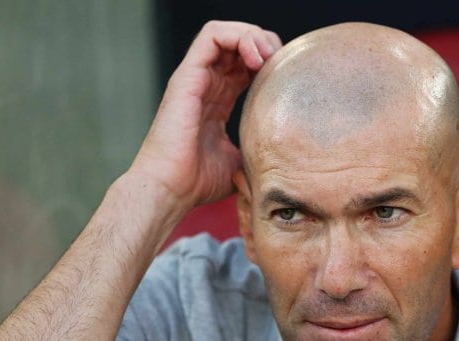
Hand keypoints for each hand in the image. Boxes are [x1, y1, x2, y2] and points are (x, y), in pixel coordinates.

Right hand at [130, 21, 280, 208]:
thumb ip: (255, 149)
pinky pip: (212, 35)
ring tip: (267, 57)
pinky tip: (255, 58)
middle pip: (239, 43)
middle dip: (266, 45)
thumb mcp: (239, 162)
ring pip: (226, 32)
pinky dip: (239, 37)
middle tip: (281, 65)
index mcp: (218, 100)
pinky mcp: (188, 75)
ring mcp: (195, 77)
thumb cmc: (198, 182)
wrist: (171, 189)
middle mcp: (206, 84)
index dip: (270, 63)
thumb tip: (281, 156)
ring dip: (254, 37)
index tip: (286, 79)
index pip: (247, 64)